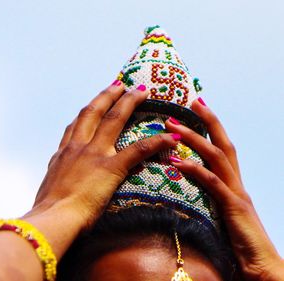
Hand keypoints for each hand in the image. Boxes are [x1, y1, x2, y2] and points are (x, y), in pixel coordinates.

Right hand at [26, 82, 179, 232]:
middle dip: (108, 95)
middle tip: (120, 84)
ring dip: (129, 102)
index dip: (87, 111)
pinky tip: (170, 137)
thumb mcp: (49, 189)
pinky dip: (157, 141)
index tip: (95, 101)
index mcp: (63, 153)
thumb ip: (56, 179)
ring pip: (114, 119)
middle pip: (94, 112)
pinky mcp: (111, 167)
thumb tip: (56, 182)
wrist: (53, 218)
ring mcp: (94, 154)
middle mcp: (78, 147)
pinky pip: (138, 149)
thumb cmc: (47, 211)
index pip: (76, 125)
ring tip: (141, 91)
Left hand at [165, 99, 283, 280]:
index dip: (211, 127)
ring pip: (217, 157)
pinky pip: (213, 184)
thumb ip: (209, 199)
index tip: (197, 107)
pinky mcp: (234, 208)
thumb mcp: (221, 216)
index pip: (222, 149)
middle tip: (189, 102)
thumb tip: (189, 188)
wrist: (262, 267)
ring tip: (172, 126)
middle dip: (207, 121)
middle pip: (223, 144)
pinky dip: (196, 170)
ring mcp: (237, 194)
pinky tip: (178, 162)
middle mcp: (237, 184)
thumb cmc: (239, 244)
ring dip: (194, 139)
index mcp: (233, 185)